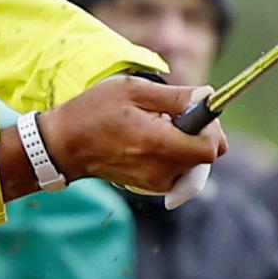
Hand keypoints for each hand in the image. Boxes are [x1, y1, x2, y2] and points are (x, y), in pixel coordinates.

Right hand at [30, 73, 223, 197]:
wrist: (65, 145)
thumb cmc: (94, 112)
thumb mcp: (134, 91)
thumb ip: (176, 96)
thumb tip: (208, 96)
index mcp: (158, 144)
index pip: (210, 148)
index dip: (212, 127)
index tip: (197, 110)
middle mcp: (160, 170)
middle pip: (206, 156)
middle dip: (200, 132)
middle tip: (174, 114)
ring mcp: (156, 182)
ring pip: (194, 163)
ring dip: (186, 142)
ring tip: (157, 126)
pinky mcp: (152, 187)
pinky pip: (180, 170)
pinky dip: (174, 153)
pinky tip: (151, 140)